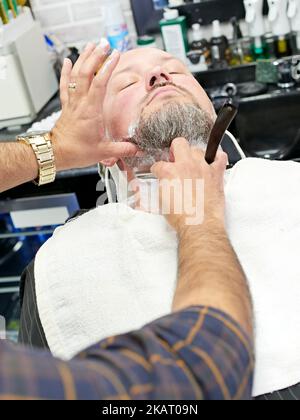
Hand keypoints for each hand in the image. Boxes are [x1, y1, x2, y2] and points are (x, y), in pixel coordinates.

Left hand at [51, 43, 137, 170]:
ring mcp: (72, 103)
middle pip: (86, 73)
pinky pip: (65, 85)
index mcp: (91, 111)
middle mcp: (80, 103)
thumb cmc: (76, 152)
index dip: (108, 67)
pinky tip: (68, 61)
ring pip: (76, 76)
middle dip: (95, 56)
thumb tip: (137, 149)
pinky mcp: (66, 106)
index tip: (116, 55)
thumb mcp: (103, 153)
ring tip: (91, 46)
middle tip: (105, 44)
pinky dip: (66, 71)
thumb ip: (122, 149)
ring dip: (83, 59)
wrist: (56, 154)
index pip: (100, 83)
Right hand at [151, 138, 227, 231]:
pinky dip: (217, 157)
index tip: (160, 172)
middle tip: (175, 159)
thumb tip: (164, 183)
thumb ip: (163, 186)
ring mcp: (202, 167)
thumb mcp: (162, 202)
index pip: (159, 164)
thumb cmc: (182, 218)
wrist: (199, 226)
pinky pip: (220, 156)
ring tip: (193, 165)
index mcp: (168, 172)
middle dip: (175, 150)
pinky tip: (212, 162)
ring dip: (194, 155)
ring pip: (197, 148)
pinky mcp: (216, 173)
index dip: (158, 169)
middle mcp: (185, 165)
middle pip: (179, 144)